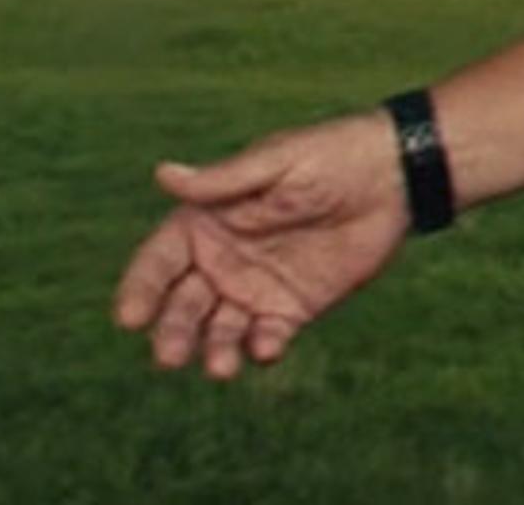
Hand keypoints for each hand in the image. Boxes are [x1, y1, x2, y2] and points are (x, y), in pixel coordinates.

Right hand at [111, 112, 411, 376]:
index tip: (130, 317)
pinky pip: (267, 337)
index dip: (142, 288)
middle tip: (169, 356)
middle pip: (183, 304)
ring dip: (215, 350)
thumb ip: (223, 181)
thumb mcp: (276, 163)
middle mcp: (223, 260)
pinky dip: (263, 348)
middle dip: (173, 332)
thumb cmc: (329, 156)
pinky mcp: (292, 309)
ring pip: (220, 330)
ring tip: (220, 367)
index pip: (160, 260)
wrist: (393, 177)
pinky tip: (267, 347)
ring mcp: (255, 288)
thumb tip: (162, 174)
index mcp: (208, 221)